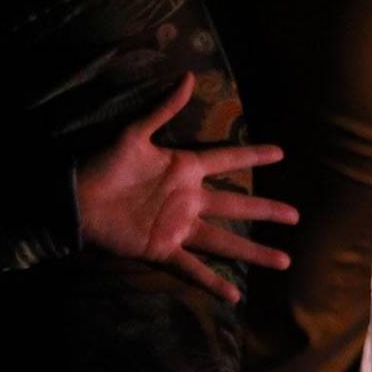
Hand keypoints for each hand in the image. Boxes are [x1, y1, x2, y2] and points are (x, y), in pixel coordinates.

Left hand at [74, 72, 297, 303]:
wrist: (75, 199)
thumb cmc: (104, 164)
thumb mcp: (135, 133)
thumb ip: (164, 108)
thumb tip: (190, 76)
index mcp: (185, 169)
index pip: (228, 159)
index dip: (253, 154)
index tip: (281, 152)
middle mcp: (189, 200)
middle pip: (237, 204)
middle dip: (266, 209)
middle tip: (295, 214)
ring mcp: (178, 227)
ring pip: (224, 241)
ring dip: (253, 251)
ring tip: (283, 260)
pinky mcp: (162, 248)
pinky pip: (192, 267)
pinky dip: (212, 282)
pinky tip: (234, 295)